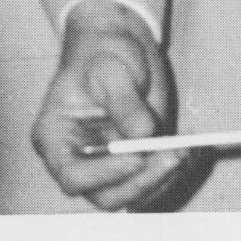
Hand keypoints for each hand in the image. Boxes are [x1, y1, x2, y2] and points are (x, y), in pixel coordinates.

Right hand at [32, 0, 182, 210]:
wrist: (116, 44)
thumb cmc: (101, 53)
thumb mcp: (110, 69)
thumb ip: (125, 102)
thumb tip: (144, 135)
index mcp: (55, 139)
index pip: (73, 176)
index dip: (104, 175)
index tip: (136, 157)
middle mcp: (78, 160)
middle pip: (105, 195)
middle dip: (140, 182)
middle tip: (171, 157)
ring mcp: (106, 164)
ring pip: (131, 193)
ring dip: (160, 178)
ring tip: (184, 150)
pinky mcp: (132, 160)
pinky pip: (149, 179)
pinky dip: (168, 170)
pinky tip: (185, 149)